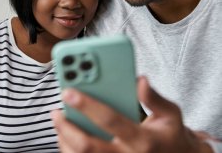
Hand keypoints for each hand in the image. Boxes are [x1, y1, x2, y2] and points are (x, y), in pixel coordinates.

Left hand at [51, 76, 213, 152]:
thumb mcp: (171, 115)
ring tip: (58, 121)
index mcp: (142, 139)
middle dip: (66, 127)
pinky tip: (65, 135)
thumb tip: (140, 80)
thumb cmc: (171, 136)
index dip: (87, 105)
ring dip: (64, 139)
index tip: (68, 91)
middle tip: (55, 111)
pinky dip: (69, 150)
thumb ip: (154, 98)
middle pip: (87, 146)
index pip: (109, 120)